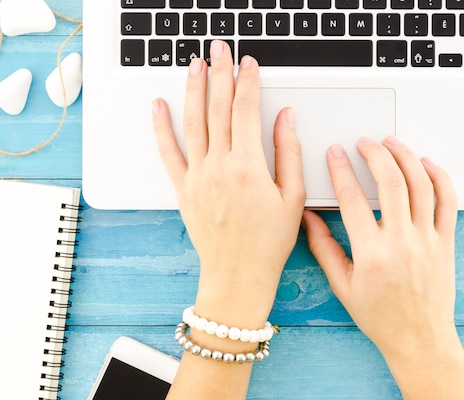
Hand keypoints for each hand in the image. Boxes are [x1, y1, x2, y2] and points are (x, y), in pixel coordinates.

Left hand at [152, 41, 304, 324]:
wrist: (237, 274)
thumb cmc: (268, 242)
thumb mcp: (292, 197)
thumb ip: (289, 153)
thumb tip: (285, 118)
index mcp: (249, 166)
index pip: (246, 110)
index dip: (247, 82)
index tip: (248, 63)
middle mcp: (220, 166)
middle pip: (218, 108)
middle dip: (219, 73)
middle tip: (219, 49)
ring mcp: (198, 176)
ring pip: (193, 122)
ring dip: (193, 89)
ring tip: (194, 64)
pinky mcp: (183, 188)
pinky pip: (168, 152)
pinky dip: (162, 127)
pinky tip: (160, 106)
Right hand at [303, 136, 457, 358]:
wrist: (419, 339)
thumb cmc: (381, 317)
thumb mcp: (342, 286)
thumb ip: (323, 248)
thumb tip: (308, 218)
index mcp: (372, 253)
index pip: (352, 198)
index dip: (340, 170)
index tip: (335, 154)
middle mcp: (401, 242)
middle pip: (390, 181)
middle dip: (374, 153)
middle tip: (363, 142)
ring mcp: (427, 240)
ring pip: (421, 184)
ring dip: (406, 157)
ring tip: (392, 143)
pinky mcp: (446, 242)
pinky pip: (448, 201)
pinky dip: (439, 177)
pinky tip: (427, 164)